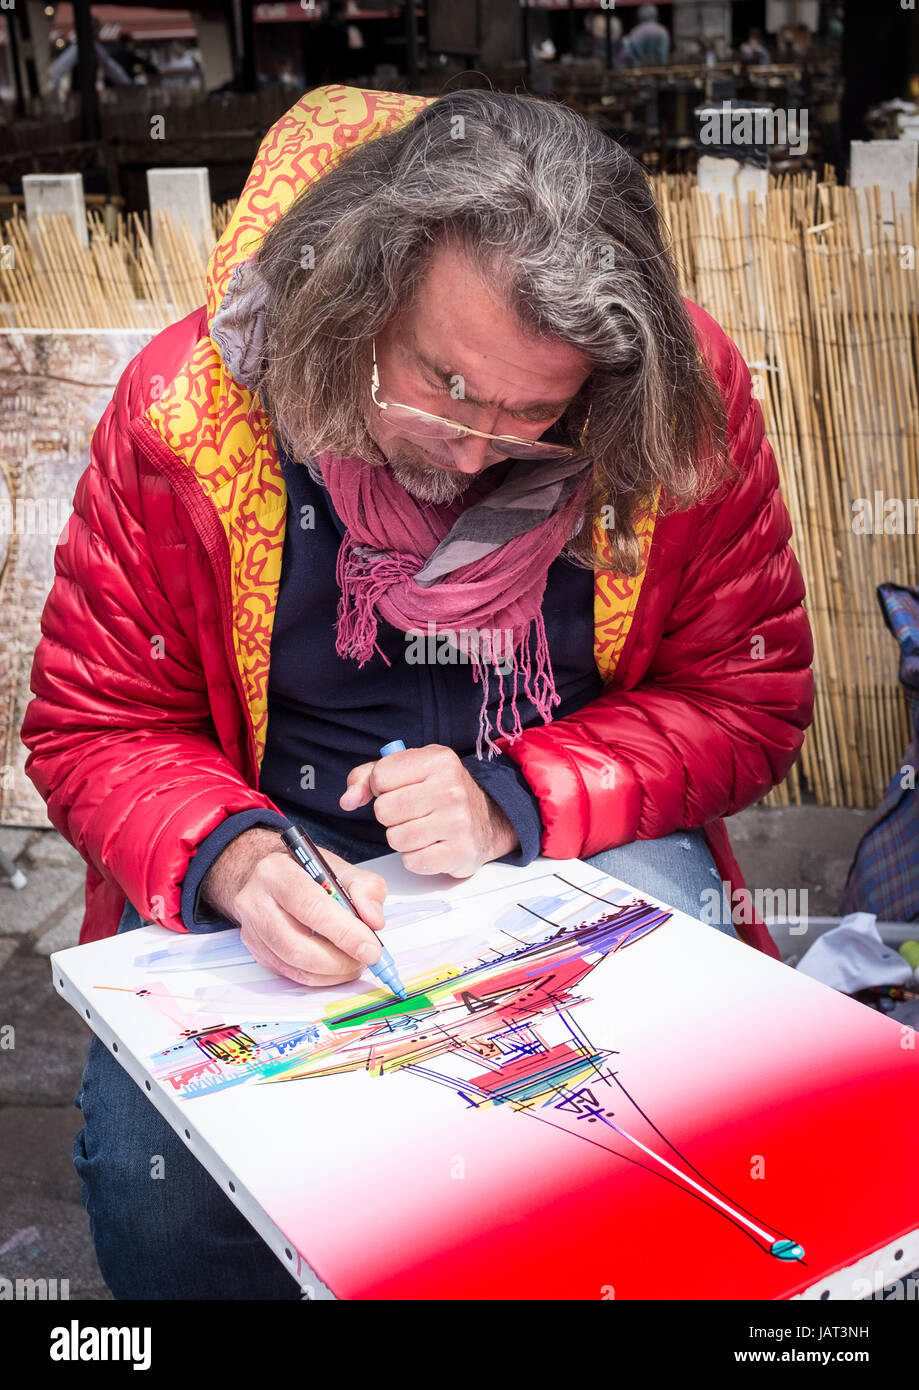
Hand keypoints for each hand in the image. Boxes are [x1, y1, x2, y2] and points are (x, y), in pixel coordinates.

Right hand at [200, 826, 387, 986]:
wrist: (270, 876)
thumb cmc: (305, 872)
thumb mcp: (341, 868)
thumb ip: (365, 889)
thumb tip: (374, 921)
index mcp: (278, 872)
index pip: (312, 908)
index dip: (345, 933)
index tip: (371, 948)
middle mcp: (256, 901)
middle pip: (298, 945)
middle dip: (339, 960)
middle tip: (365, 959)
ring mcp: (251, 929)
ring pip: (293, 965)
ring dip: (331, 972)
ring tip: (353, 962)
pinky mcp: (256, 950)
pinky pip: (290, 973)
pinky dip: (319, 976)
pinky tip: (335, 966)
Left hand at [339, 744, 518, 876]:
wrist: (487, 820)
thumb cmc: (440, 792)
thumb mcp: (410, 770)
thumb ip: (369, 777)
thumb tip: (347, 799)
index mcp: (438, 760)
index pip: (380, 777)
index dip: (380, 787)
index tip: (398, 789)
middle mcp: (450, 788)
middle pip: (384, 810)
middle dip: (390, 815)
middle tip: (411, 812)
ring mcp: (457, 822)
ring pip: (395, 838)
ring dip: (402, 837)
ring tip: (421, 828)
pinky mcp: (459, 852)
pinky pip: (412, 861)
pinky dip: (415, 857)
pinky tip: (431, 845)